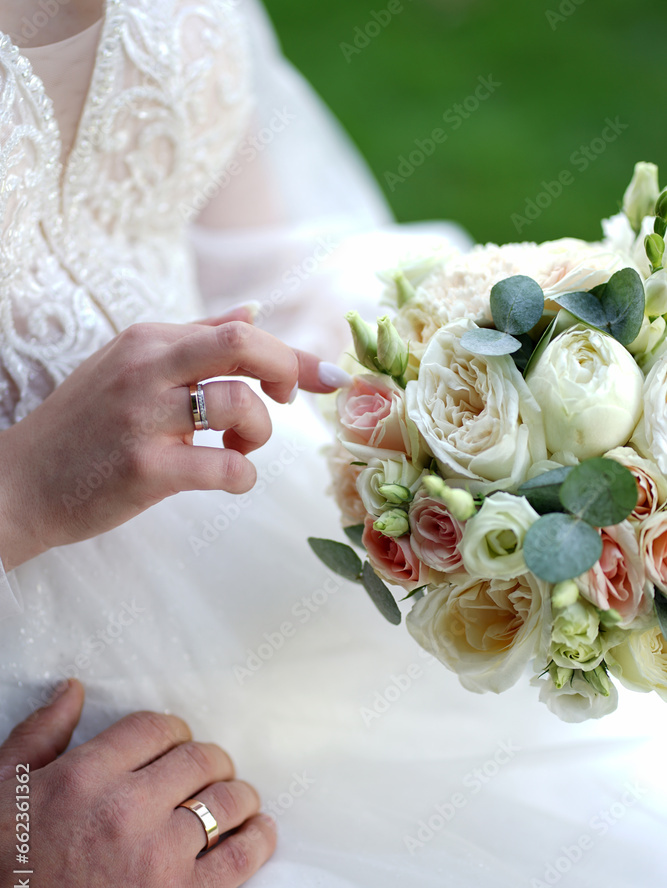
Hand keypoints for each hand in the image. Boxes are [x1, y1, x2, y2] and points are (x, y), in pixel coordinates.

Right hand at [0, 307, 341, 569]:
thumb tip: (255, 311)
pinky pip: (226, 466)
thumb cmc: (84, 427)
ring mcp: (144, 417)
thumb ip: (193, 338)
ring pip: (240, 406)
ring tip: (238, 446)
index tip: (325, 376)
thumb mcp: (129, 366)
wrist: (20, 483)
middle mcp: (146, 368)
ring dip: (259, 433)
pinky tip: (230, 479)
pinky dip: (243, 476)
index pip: (238, 331)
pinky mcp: (145, 468)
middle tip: (288, 399)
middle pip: (242, 345)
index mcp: (148, 340)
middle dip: (287, 369)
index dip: (291, 355)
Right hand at [0, 680, 275, 887]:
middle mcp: (126, 808)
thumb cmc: (0, 878)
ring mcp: (158, 856)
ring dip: (239, 797)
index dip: (174, 733)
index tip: (179, 747)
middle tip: (212, 775)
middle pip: (199, 760)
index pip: (156, 728)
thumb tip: (72, 692)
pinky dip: (259, 840)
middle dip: (211, 762)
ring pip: (227, 802)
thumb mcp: (4, 793)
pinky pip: (241, 858)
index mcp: (85, 776)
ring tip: (239, 803)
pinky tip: (259, 834)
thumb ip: (40, 736)